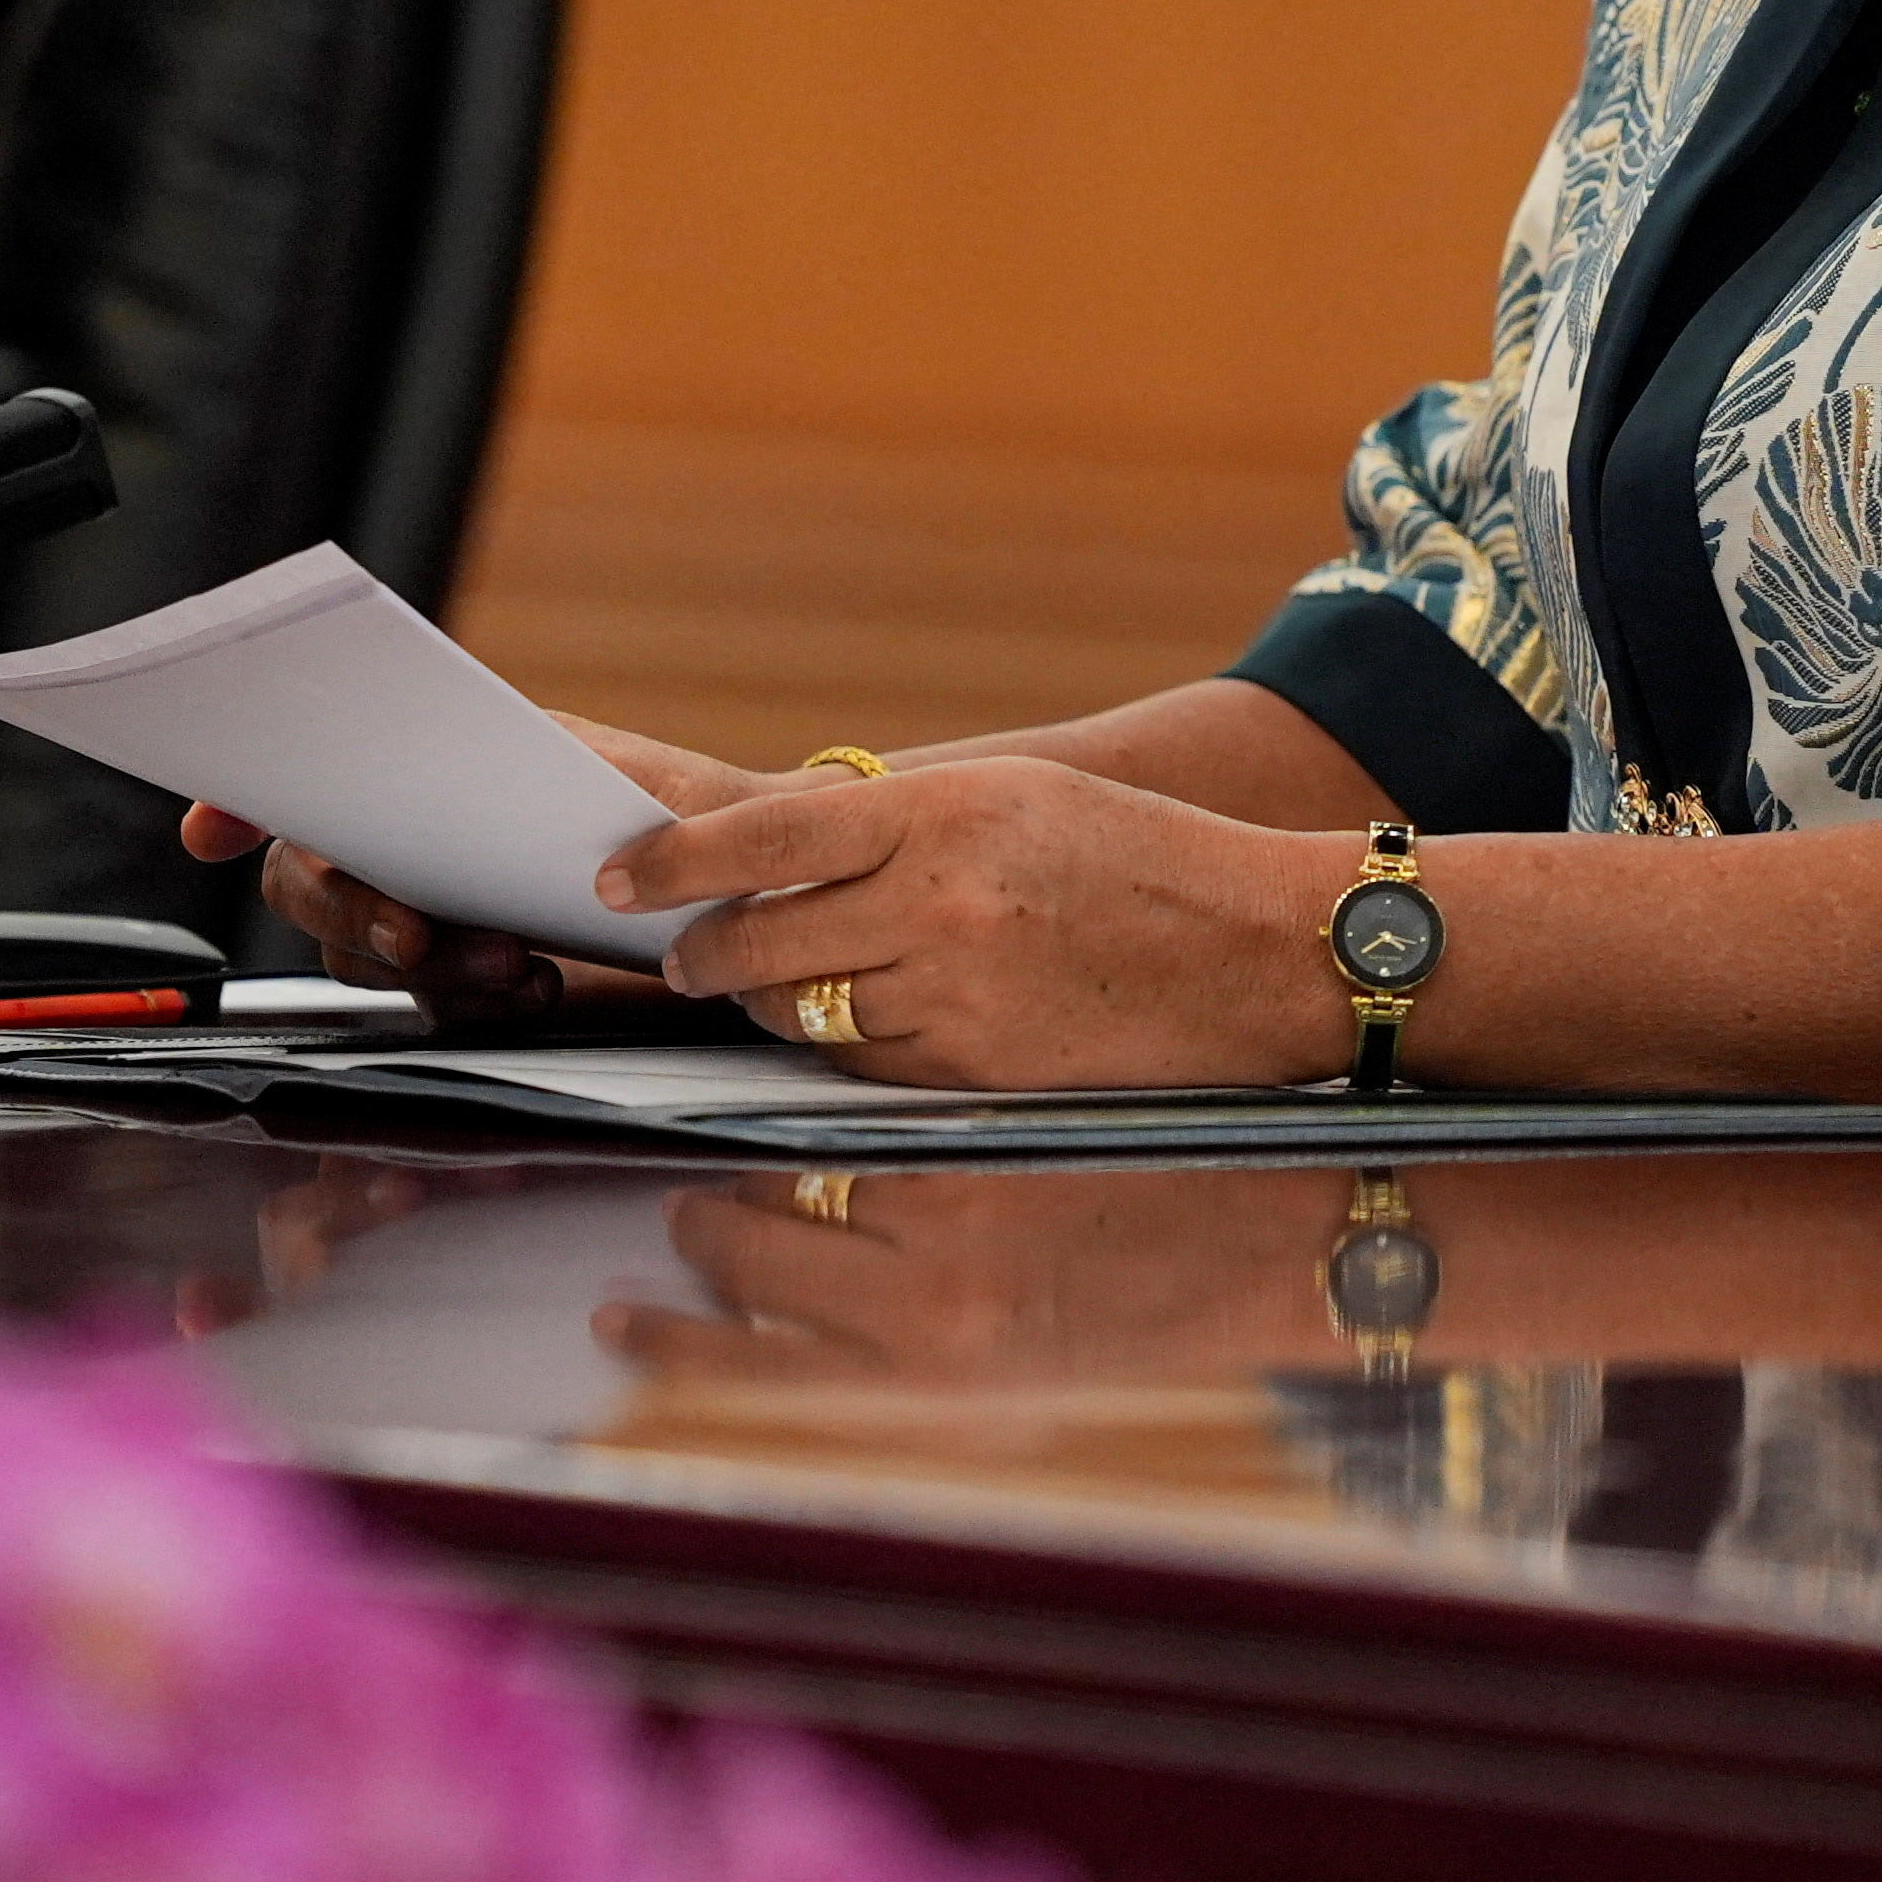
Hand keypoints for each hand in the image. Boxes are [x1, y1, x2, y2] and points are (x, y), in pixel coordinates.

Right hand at [178, 714, 798, 1015]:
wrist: (754, 885)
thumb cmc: (687, 810)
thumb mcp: (612, 767)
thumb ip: (529, 759)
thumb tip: (435, 746)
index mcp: (436, 769)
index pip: (313, 780)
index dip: (241, 801)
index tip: (210, 826)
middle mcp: (418, 841)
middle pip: (315, 880)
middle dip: (347, 910)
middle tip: (412, 931)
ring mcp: (440, 912)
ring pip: (367, 951)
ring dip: (425, 964)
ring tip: (515, 962)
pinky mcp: (475, 974)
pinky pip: (431, 999)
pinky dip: (471, 997)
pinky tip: (535, 986)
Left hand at [602, 757, 1345, 1087]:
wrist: (1268, 950)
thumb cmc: (1145, 861)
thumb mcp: (1020, 804)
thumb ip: (897, 831)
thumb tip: (767, 874)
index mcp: (948, 813)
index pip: (764, 836)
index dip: (672, 861)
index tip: (613, 879)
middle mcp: (942, 903)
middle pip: (761, 943)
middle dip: (705, 957)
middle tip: (681, 959)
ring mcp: (958, 998)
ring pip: (806, 1017)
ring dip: (773, 1011)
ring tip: (768, 996)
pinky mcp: (977, 1077)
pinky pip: (868, 1074)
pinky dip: (851, 1057)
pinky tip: (866, 1038)